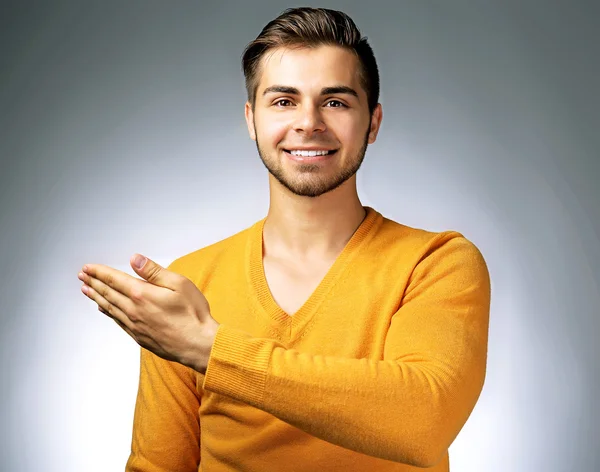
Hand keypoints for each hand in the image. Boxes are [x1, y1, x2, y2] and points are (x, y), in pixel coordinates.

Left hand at [77, 253, 218, 372]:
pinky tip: (104, 309)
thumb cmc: (193, 314)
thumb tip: (135, 259)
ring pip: (110, 308)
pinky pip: (117, 321)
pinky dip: (107, 312)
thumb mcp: (179, 284)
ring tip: (86, 290)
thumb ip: (154, 271)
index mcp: (142, 294)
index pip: (115, 280)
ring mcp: (135, 325)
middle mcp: (134, 310)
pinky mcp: (139, 336)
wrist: (198, 345)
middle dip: (94, 282)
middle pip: (108, 293)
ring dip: (96, 297)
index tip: (88, 268)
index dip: (100, 272)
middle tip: (82, 276)